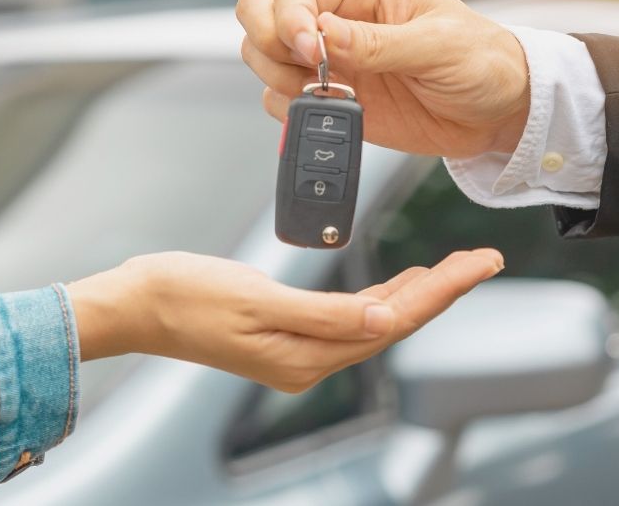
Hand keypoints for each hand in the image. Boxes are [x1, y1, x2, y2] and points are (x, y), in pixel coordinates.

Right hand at [68, 249, 502, 392]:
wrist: (135, 304)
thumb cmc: (185, 295)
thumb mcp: (256, 299)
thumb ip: (324, 315)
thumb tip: (385, 323)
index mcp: (306, 356)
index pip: (394, 321)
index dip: (443, 291)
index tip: (480, 264)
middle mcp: (308, 361)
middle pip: (393, 323)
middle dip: (442, 290)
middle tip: (483, 258)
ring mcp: (296, 351)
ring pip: (375, 321)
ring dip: (415, 294)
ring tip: (453, 267)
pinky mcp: (284, 334)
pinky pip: (348, 319)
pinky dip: (379, 298)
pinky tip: (395, 285)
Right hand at [237, 0, 531, 157]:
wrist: (499, 112)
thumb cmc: (480, 61)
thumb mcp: (437, 46)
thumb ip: (377, 43)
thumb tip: (323, 34)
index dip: (288, 20)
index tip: (311, 50)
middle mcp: (336, 23)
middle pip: (260, 18)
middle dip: (270, 45)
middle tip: (305, 71)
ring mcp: (329, 64)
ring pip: (264, 61)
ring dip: (279, 81)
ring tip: (327, 95)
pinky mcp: (332, 102)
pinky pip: (283, 104)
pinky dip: (293, 114)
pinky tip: (333, 113)